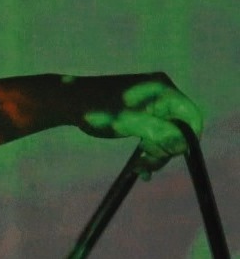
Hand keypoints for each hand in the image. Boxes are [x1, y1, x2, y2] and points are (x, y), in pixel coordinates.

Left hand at [77, 72, 203, 178]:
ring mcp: (152, 104)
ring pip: (166, 135)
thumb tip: (184, 145)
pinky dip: (148, 149)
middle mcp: (161, 94)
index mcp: (163, 89)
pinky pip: (154, 134)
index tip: (174, 157)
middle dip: (166, 150)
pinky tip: (140, 167)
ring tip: (140, 169)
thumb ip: (158, 132)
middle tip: (147, 165)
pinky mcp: (142, 113)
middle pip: (179, 129)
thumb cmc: (96, 109)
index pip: (191, 117)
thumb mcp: (127, 122)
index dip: (188, 139)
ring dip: (156, 154)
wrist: (68, 102)